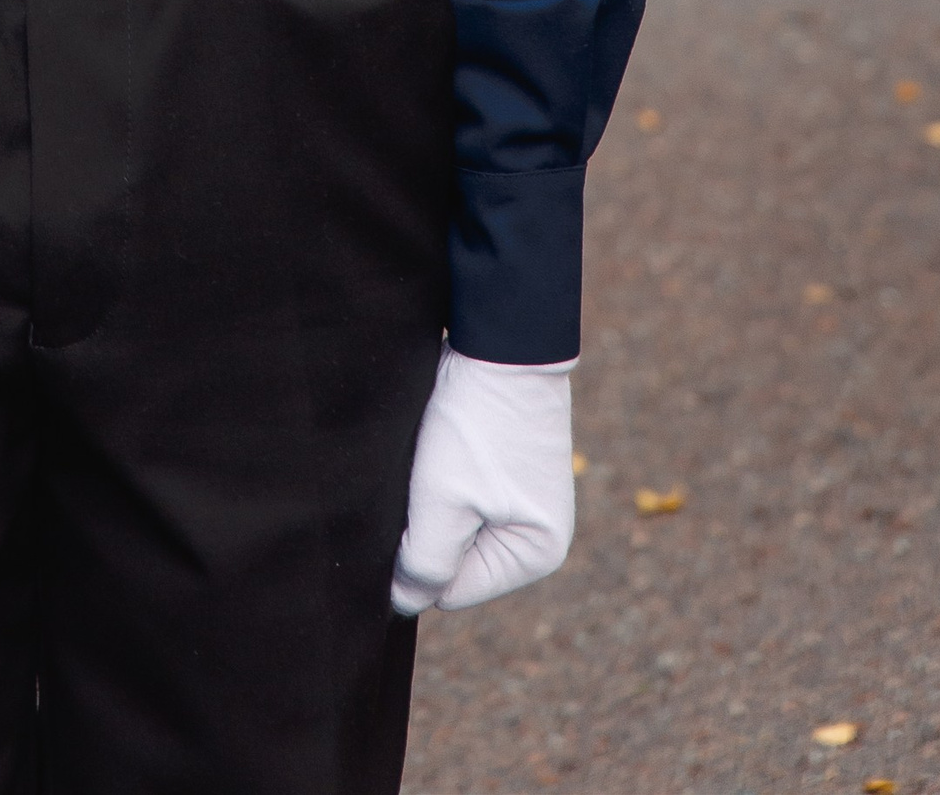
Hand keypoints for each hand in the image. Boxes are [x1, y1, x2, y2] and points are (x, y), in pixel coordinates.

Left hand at [391, 346, 576, 615]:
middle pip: (452, 558)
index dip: (419, 557)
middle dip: (428, 526)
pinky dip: (440, 473)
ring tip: (436, 455)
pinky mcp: (503, 466)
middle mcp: (536, 532)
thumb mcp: (445, 501)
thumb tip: (403, 601)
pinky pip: (458, 491)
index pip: (451, 591)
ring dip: (431, 497)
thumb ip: (424, 564)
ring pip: (450, 522)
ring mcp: (521, 498)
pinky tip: (441, 442)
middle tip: (425, 477)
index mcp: (537, 554)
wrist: (502, 337)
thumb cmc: (477, 422)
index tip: (417, 506)